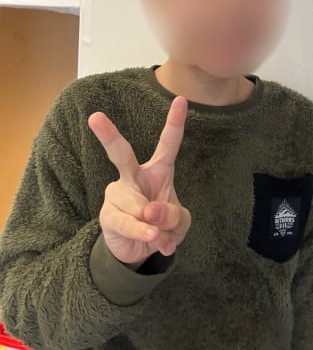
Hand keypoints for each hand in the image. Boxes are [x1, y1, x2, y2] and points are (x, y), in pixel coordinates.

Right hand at [88, 95, 191, 268]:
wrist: (140, 251)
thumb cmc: (163, 225)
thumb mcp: (179, 223)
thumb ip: (173, 216)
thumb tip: (150, 212)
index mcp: (158, 170)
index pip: (168, 143)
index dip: (175, 122)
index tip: (181, 99)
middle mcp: (133, 176)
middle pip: (121, 154)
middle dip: (108, 135)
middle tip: (94, 117)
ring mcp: (117, 194)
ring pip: (140, 205)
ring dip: (156, 223)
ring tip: (157, 232)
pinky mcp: (108, 215)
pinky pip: (128, 223)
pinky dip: (144, 233)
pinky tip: (151, 237)